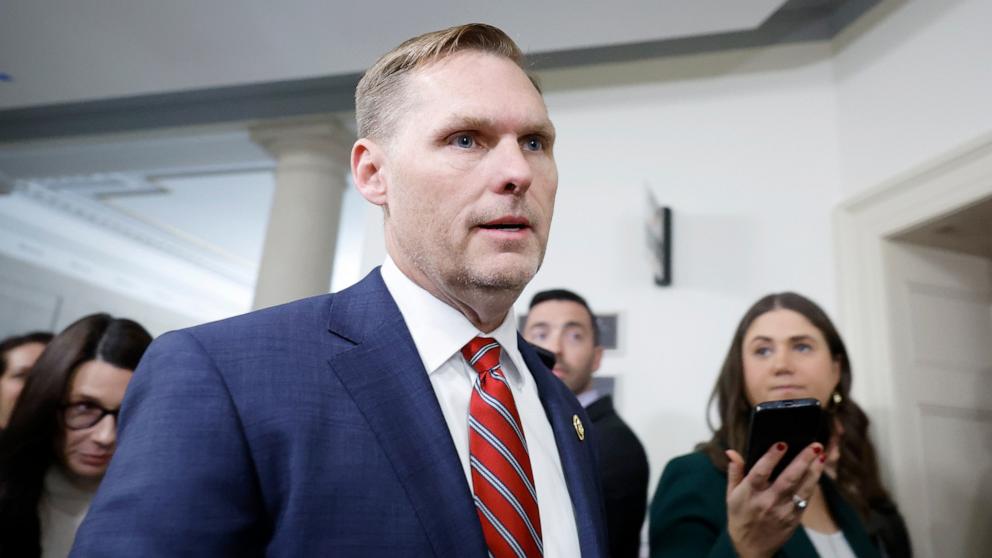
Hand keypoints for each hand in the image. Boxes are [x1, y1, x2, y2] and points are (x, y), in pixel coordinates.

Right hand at [724, 442, 825, 557]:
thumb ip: (734, 472)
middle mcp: (767, 502)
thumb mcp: (731, 495)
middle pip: (788, 479)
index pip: (760, 472)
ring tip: (821, 455)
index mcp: (749, 494)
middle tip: (814, 446)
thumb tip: (731, 452)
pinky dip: (813, 483)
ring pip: (802, 488)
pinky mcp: (795, 518)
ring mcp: (783, 511)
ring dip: (814, 471)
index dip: (771, 458)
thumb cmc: (740, 517)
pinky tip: (817, 471)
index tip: (781, 444)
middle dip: (803, 460)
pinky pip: (806, 498)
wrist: (752, 548)